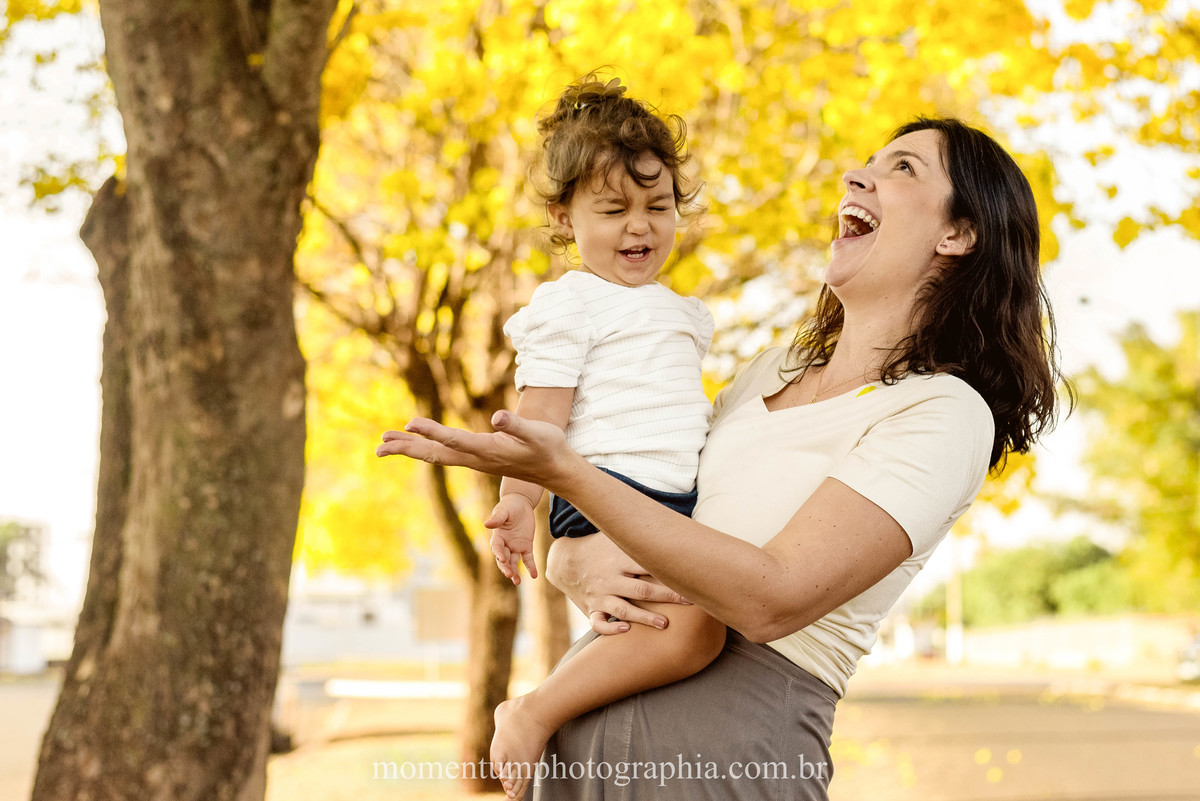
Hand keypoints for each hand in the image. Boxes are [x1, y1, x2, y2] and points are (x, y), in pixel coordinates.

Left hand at [376, 411, 582, 492]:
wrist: (556, 469)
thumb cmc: (548, 448)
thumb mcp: (537, 433)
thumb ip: (517, 425)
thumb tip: (497, 416)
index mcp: (488, 450)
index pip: (454, 440)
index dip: (432, 431)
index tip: (410, 423)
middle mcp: (477, 458)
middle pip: (435, 454)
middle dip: (407, 448)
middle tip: (380, 444)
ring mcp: (475, 460)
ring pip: (436, 455)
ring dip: (410, 448)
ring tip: (385, 442)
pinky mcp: (477, 458)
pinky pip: (444, 454)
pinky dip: (425, 447)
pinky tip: (415, 442)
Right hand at [487, 495, 537, 585]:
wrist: (520, 503)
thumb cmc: (509, 506)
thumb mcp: (503, 510)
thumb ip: (497, 518)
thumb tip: (486, 524)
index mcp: (498, 536)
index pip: (497, 547)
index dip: (499, 553)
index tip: (501, 559)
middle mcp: (505, 544)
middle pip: (504, 559)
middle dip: (505, 567)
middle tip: (509, 575)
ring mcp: (515, 547)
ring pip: (514, 562)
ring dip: (515, 572)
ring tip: (517, 582)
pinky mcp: (526, 546)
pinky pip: (528, 559)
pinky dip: (531, 567)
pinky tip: (534, 575)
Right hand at [545, 532, 689, 634]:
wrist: (563, 561)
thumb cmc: (596, 547)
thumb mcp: (613, 535)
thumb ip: (637, 533)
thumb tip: (669, 522)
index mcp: (618, 559)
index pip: (648, 565)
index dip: (668, 571)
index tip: (689, 576)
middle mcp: (610, 578)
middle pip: (642, 590)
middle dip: (667, 596)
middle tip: (689, 601)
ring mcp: (600, 595)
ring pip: (624, 609)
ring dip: (645, 617)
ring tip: (665, 624)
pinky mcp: (591, 608)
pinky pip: (598, 622)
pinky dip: (610, 628)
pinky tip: (626, 631)